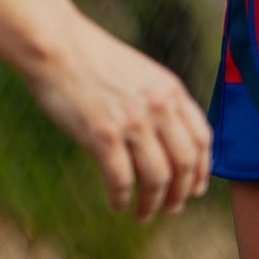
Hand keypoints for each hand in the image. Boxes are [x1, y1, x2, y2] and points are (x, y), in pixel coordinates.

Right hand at [30, 17, 213, 217]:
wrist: (56, 44)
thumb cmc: (91, 58)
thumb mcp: (139, 72)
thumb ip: (158, 100)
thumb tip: (166, 138)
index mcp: (170, 89)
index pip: (202, 138)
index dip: (202, 169)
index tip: (196, 187)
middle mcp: (158, 106)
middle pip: (185, 163)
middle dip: (181, 193)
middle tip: (172, 208)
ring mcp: (132, 121)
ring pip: (157, 177)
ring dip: (153, 203)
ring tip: (144, 215)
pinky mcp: (103, 135)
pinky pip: (121, 180)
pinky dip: (122, 199)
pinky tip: (117, 205)